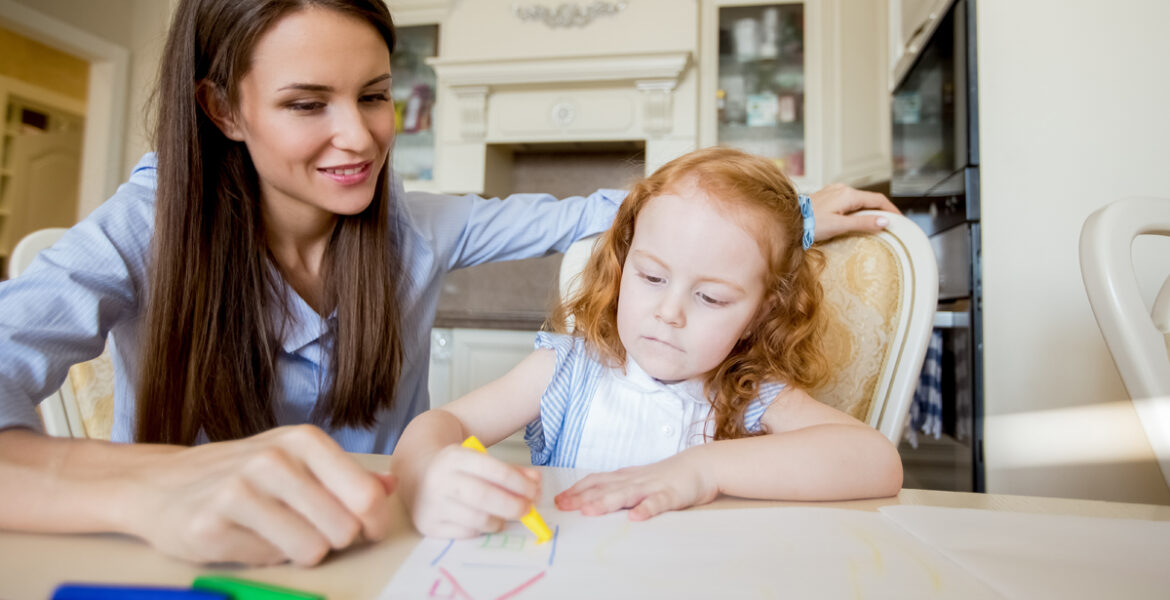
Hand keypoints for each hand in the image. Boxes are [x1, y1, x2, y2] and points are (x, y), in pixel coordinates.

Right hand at [127, 425, 394, 565]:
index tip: (365, 531)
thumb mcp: (296, 460)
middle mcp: (274, 459)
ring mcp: (241, 490)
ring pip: (312, 549)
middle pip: (344, 529)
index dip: (373, 524)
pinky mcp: (211, 524)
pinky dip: (265, 557)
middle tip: (307, 528)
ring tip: (275, 532)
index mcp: (304, 441)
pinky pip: (270, 559)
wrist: (160, 483)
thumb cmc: (241, 473)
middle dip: (333, 540)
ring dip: (300, 551)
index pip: (366, 496)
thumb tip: (392, 487)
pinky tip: (244, 536)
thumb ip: (345, 476)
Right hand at [409, 443, 539, 538]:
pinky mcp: (428, 525)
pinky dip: (481, 530)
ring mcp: (432, 504)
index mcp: (455, 457)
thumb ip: (509, 470)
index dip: (520, 485)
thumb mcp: (478, 459)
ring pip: (477, 519)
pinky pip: (465, 534)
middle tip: (527, 510)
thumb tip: (535, 482)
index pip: (496, 471)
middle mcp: (440, 479)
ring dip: (500, 521)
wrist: (416, 473)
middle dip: (513, 506)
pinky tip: (484, 521)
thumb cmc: (455, 468)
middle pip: (485, 497)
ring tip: (505, 517)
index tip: (534, 493)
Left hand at [554, 454, 717, 520]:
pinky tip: (636, 517)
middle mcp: (634, 481)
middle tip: (562, 506)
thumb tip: (592, 499)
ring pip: (626, 494)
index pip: (596, 481)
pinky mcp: (671, 495)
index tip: (558, 500)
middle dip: (582, 497)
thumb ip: (618, 487)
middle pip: (604, 488)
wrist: (701, 465)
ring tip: (589, 511)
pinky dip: (646, 509)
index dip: (576, 490)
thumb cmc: (666, 475)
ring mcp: (652, 487)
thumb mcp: (638, 479)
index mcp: (625, 477)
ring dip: (606, 502)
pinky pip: (657, 503)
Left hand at [810, 183, 900, 242]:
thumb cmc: (810, 225)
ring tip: (876, 223)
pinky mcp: (827, 197)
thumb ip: (863, 223)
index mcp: (848, 194)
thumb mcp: (839, 226)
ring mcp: (834, 192)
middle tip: (890, 224)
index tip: (900, 220)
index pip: (878, 199)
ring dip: (869, 210)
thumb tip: (885, 222)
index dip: (891, 210)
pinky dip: (857, 209)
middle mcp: (842, 189)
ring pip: (859, 200)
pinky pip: (848, 202)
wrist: (788, 221)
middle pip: (869, 199)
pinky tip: (856, 219)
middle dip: (881, 210)